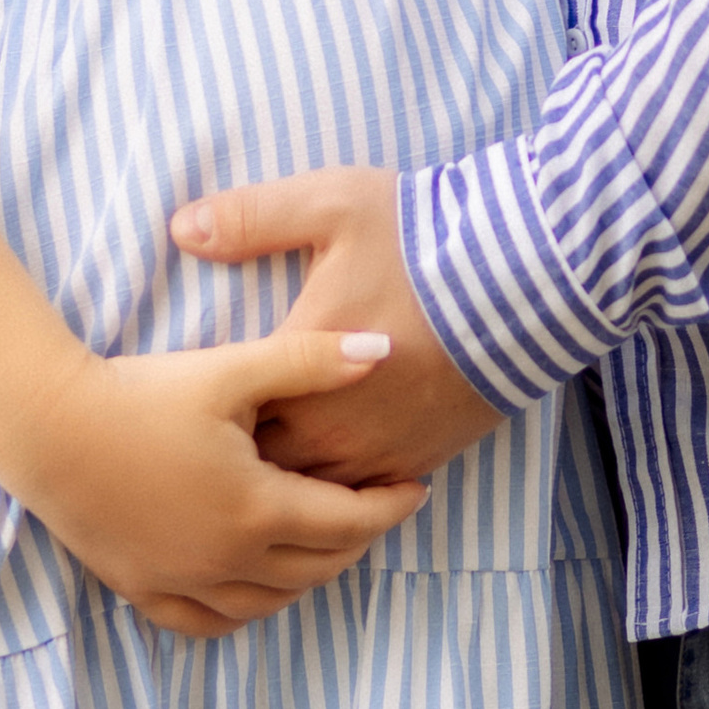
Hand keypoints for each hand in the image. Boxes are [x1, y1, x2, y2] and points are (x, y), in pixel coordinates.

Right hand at [11, 326, 427, 639]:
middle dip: (359, 539)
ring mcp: (182, 583)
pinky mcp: (142, 590)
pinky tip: (255, 581)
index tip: (415, 486)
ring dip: (310, 574)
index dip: (392, 506)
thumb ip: (311, 362)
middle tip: (376, 506)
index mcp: (256, 509)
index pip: (351, 522)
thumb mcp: (232, 370)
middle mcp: (226, 560)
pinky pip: (210, 623)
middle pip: (320, 566)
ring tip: (324, 538)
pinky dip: (246, 607)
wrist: (46, 425)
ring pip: (272, 601)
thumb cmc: (142, 392)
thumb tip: (382, 353)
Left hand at [171, 168, 502, 485]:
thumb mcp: (330, 205)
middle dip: (237, 454)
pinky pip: (360, 503)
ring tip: (263, 463)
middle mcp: (330, 426)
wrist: (527, 280)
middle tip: (220, 436)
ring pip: (306, 495)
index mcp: (296, 366)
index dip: (208, 408)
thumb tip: (182, 228)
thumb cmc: (424, 239)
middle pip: (258, 465)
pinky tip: (325, 473)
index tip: (199, 396)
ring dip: (285, 479)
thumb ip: (250, 218)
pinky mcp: (418, 464)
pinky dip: (336, 494)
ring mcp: (376, 453)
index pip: (227, 410)